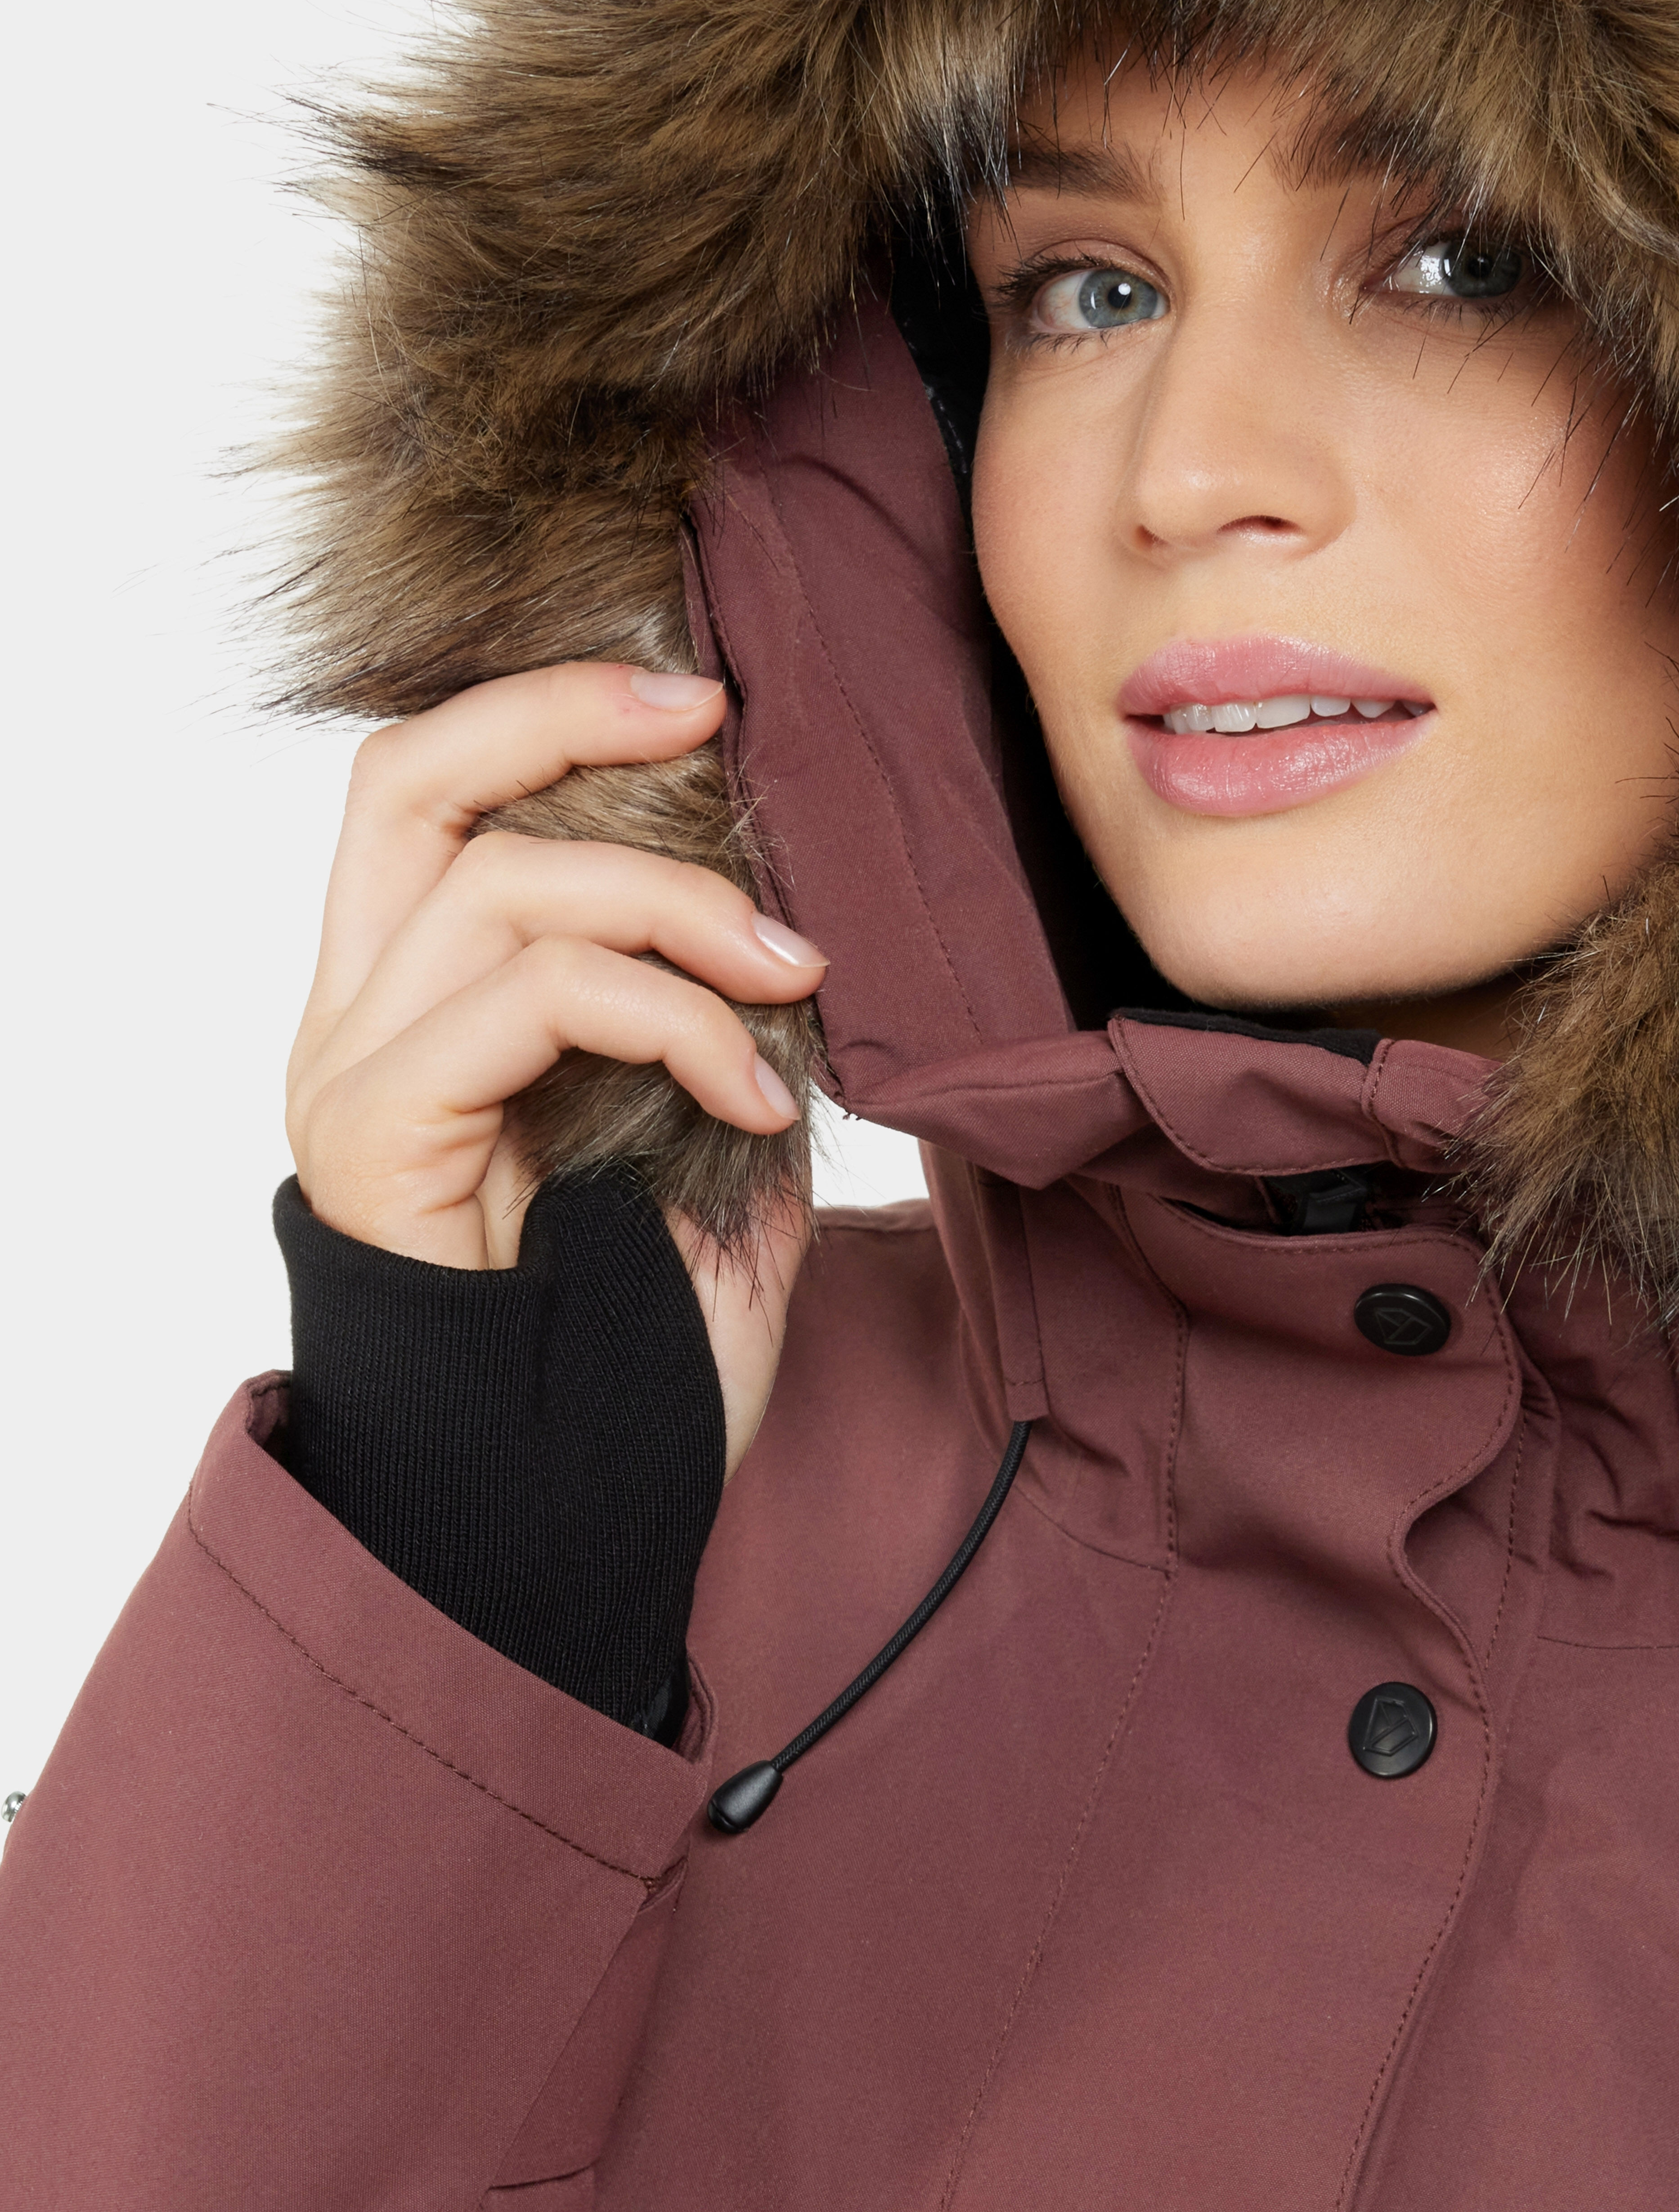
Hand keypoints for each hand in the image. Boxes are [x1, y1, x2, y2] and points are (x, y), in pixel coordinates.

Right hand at [286, 662, 826, 1476]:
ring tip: (792, 978)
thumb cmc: (640, 1351)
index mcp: (419, 1010)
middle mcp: (358, 1024)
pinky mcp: (377, 1135)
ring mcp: (353, 1077)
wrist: (578, 1515)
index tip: (697, 696)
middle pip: (405, 779)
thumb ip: (707, 1027)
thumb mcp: (705, 1148)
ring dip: (675, 908)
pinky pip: (528, 1000)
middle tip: (708, 713)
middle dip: (560, 715)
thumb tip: (788, 921)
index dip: (551, 713)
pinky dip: (668, 1019)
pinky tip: (754, 1099)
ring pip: (496, 884)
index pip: (439, 795)